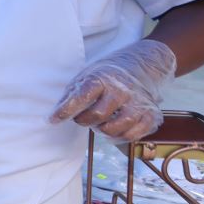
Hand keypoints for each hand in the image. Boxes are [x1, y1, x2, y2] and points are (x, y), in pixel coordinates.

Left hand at [49, 39, 176, 141]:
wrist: (141, 66)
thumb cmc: (107, 76)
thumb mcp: (86, 76)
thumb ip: (71, 96)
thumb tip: (53, 118)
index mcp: (103, 78)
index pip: (82, 96)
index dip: (65, 111)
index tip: (52, 120)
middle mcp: (122, 90)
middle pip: (97, 115)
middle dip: (84, 120)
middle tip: (83, 117)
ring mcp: (139, 103)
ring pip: (115, 128)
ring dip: (102, 130)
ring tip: (100, 122)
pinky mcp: (151, 115)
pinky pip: (132, 135)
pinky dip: (119, 137)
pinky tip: (114, 129)